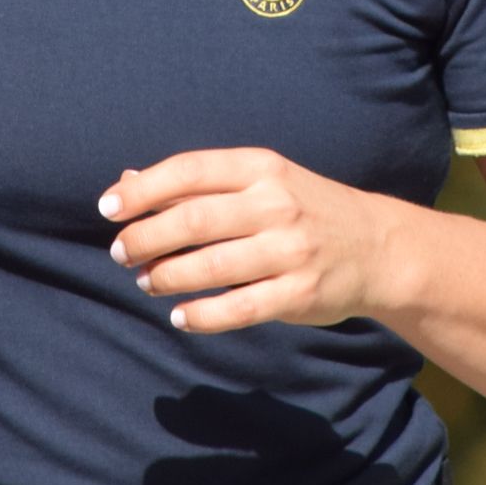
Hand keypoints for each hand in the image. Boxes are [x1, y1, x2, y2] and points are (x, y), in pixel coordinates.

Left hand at [101, 148, 403, 333]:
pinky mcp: (300, 293)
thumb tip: (126, 183)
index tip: (108, 210)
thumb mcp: (258, 181)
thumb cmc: (301, 209)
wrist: (377, 247)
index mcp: (261, 168)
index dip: (143, 190)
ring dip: (168, 277)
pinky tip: (180, 316)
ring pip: (213, 266)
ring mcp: (291, 250)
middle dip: (146, 238)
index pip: (190, 170)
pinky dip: (203, 315)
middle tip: (121, 254)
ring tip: (147, 281)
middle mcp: (276, 204)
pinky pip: (240, 308)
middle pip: (195, 219)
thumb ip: (196, 184)